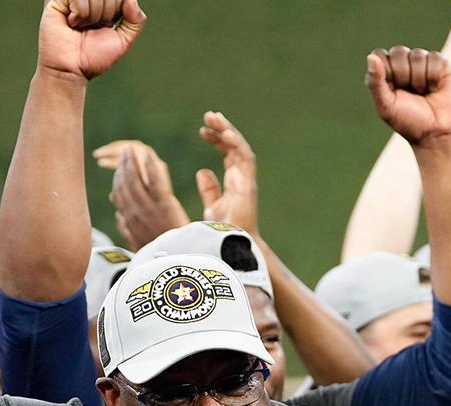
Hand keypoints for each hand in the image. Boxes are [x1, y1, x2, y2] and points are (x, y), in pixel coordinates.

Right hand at [37, 0, 146, 81]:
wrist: (70, 70)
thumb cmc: (93, 57)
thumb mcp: (124, 40)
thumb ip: (136, 20)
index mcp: (104, 3)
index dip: (116, 10)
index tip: (106, 25)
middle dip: (105, 13)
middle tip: (92, 27)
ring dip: (91, 15)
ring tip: (80, 26)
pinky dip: (80, 13)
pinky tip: (71, 22)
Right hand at [106, 141, 190, 249]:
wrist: (179, 263)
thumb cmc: (163, 257)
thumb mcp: (139, 246)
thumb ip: (127, 231)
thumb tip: (119, 217)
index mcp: (129, 223)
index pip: (117, 196)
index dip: (117, 180)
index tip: (119, 169)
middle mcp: (134, 215)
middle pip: (123, 185)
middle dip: (122, 166)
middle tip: (125, 152)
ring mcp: (148, 210)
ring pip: (134, 180)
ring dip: (132, 162)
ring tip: (131, 150)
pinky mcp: (165, 206)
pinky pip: (154, 180)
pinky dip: (150, 165)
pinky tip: (148, 153)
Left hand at [195, 111, 258, 234]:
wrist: (232, 245)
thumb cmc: (224, 230)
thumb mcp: (212, 206)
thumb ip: (209, 189)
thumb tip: (202, 171)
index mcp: (234, 180)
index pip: (227, 153)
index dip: (216, 139)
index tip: (202, 130)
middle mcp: (242, 177)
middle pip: (234, 146)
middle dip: (222, 129)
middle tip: (209, 115)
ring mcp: (246, 179)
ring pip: (240, 148)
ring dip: (228, 131)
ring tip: (214, 118)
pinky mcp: (248, 184)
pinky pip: (246, 159)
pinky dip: (237, 145)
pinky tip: (225, 134)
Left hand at [367, 46, 450, 146]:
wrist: (436, 133)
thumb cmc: (408, 121)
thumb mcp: (386, 106)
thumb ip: (376, 83)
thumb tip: (371, 57)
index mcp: (385, 74)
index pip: (379, 55)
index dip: (386, 71)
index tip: (392, 91)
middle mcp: (403, 65)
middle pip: (398, 51)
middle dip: (403, 75)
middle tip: (409, 93)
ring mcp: (422, 63)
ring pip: (417, 54)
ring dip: (419, 78)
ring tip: (422, 92)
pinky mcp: (441, 64)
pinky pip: (434, 57)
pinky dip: (433, 76)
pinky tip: (434, 88)